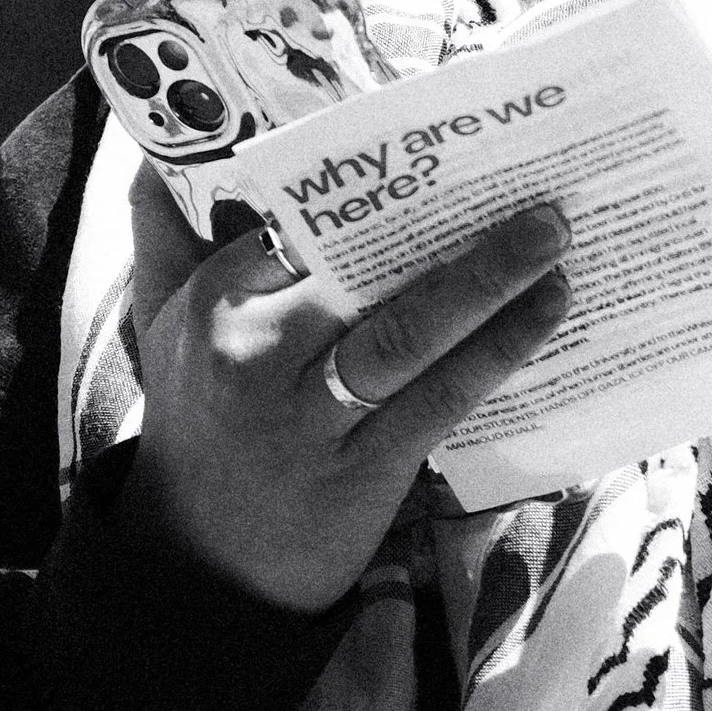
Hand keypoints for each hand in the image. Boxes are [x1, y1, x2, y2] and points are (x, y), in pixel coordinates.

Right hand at [124, 166, 569, 612]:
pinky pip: (439, 398)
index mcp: (217, 301)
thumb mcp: (161, 326)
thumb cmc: (198, 420)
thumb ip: (162, 236)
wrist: (198, 566)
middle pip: (363, 269)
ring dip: (491, 280)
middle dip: (449, 222)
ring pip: (409, 331)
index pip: (302, 219)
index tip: (446, 144)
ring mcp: (312, 415)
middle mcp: (258, 351)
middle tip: (530, 181)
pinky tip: (545, 312)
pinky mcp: (362, 468)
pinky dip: (497, 351)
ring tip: (553, 237)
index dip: (379, 182)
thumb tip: (158, 153)